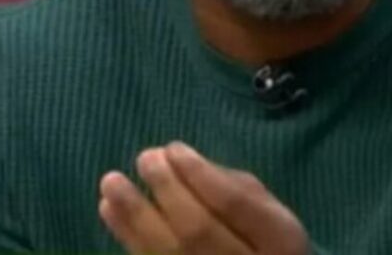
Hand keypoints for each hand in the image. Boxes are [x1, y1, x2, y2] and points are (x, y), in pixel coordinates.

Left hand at [98, 141, 309, 254]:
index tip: (173, 147)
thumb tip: (185, 162)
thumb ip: (235, 186)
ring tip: (112, 182)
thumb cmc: (264, 239)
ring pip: (170, 253)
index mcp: (281, 241)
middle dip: (166, 190)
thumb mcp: (268, 209)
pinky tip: (110, 211)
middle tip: (145, 157)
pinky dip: (128, 238)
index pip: (234, 205)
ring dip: (134, 216)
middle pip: (198, 230)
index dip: (199, 174)